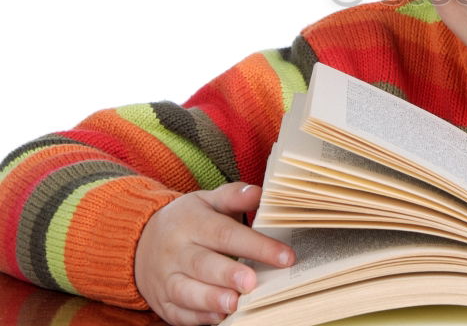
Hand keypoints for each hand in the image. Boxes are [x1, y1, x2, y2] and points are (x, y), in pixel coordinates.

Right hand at [135, 182, 295, 325]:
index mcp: (192, 223)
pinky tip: (219, 317)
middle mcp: (176, 251)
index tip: (286, 257)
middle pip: (203, 263)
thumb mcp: (207, 201)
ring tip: (235, 303)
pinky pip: (178, 312)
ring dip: (211, 298)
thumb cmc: (187, 220)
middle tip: (252, 282)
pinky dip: (197, 317)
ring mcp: (167, 278)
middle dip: (228, 274)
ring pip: (186, 291)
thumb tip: (260, 193)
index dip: (257, 246)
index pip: (226, 233)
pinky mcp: (162, 302)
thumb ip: (235, 196)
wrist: (139, 241)